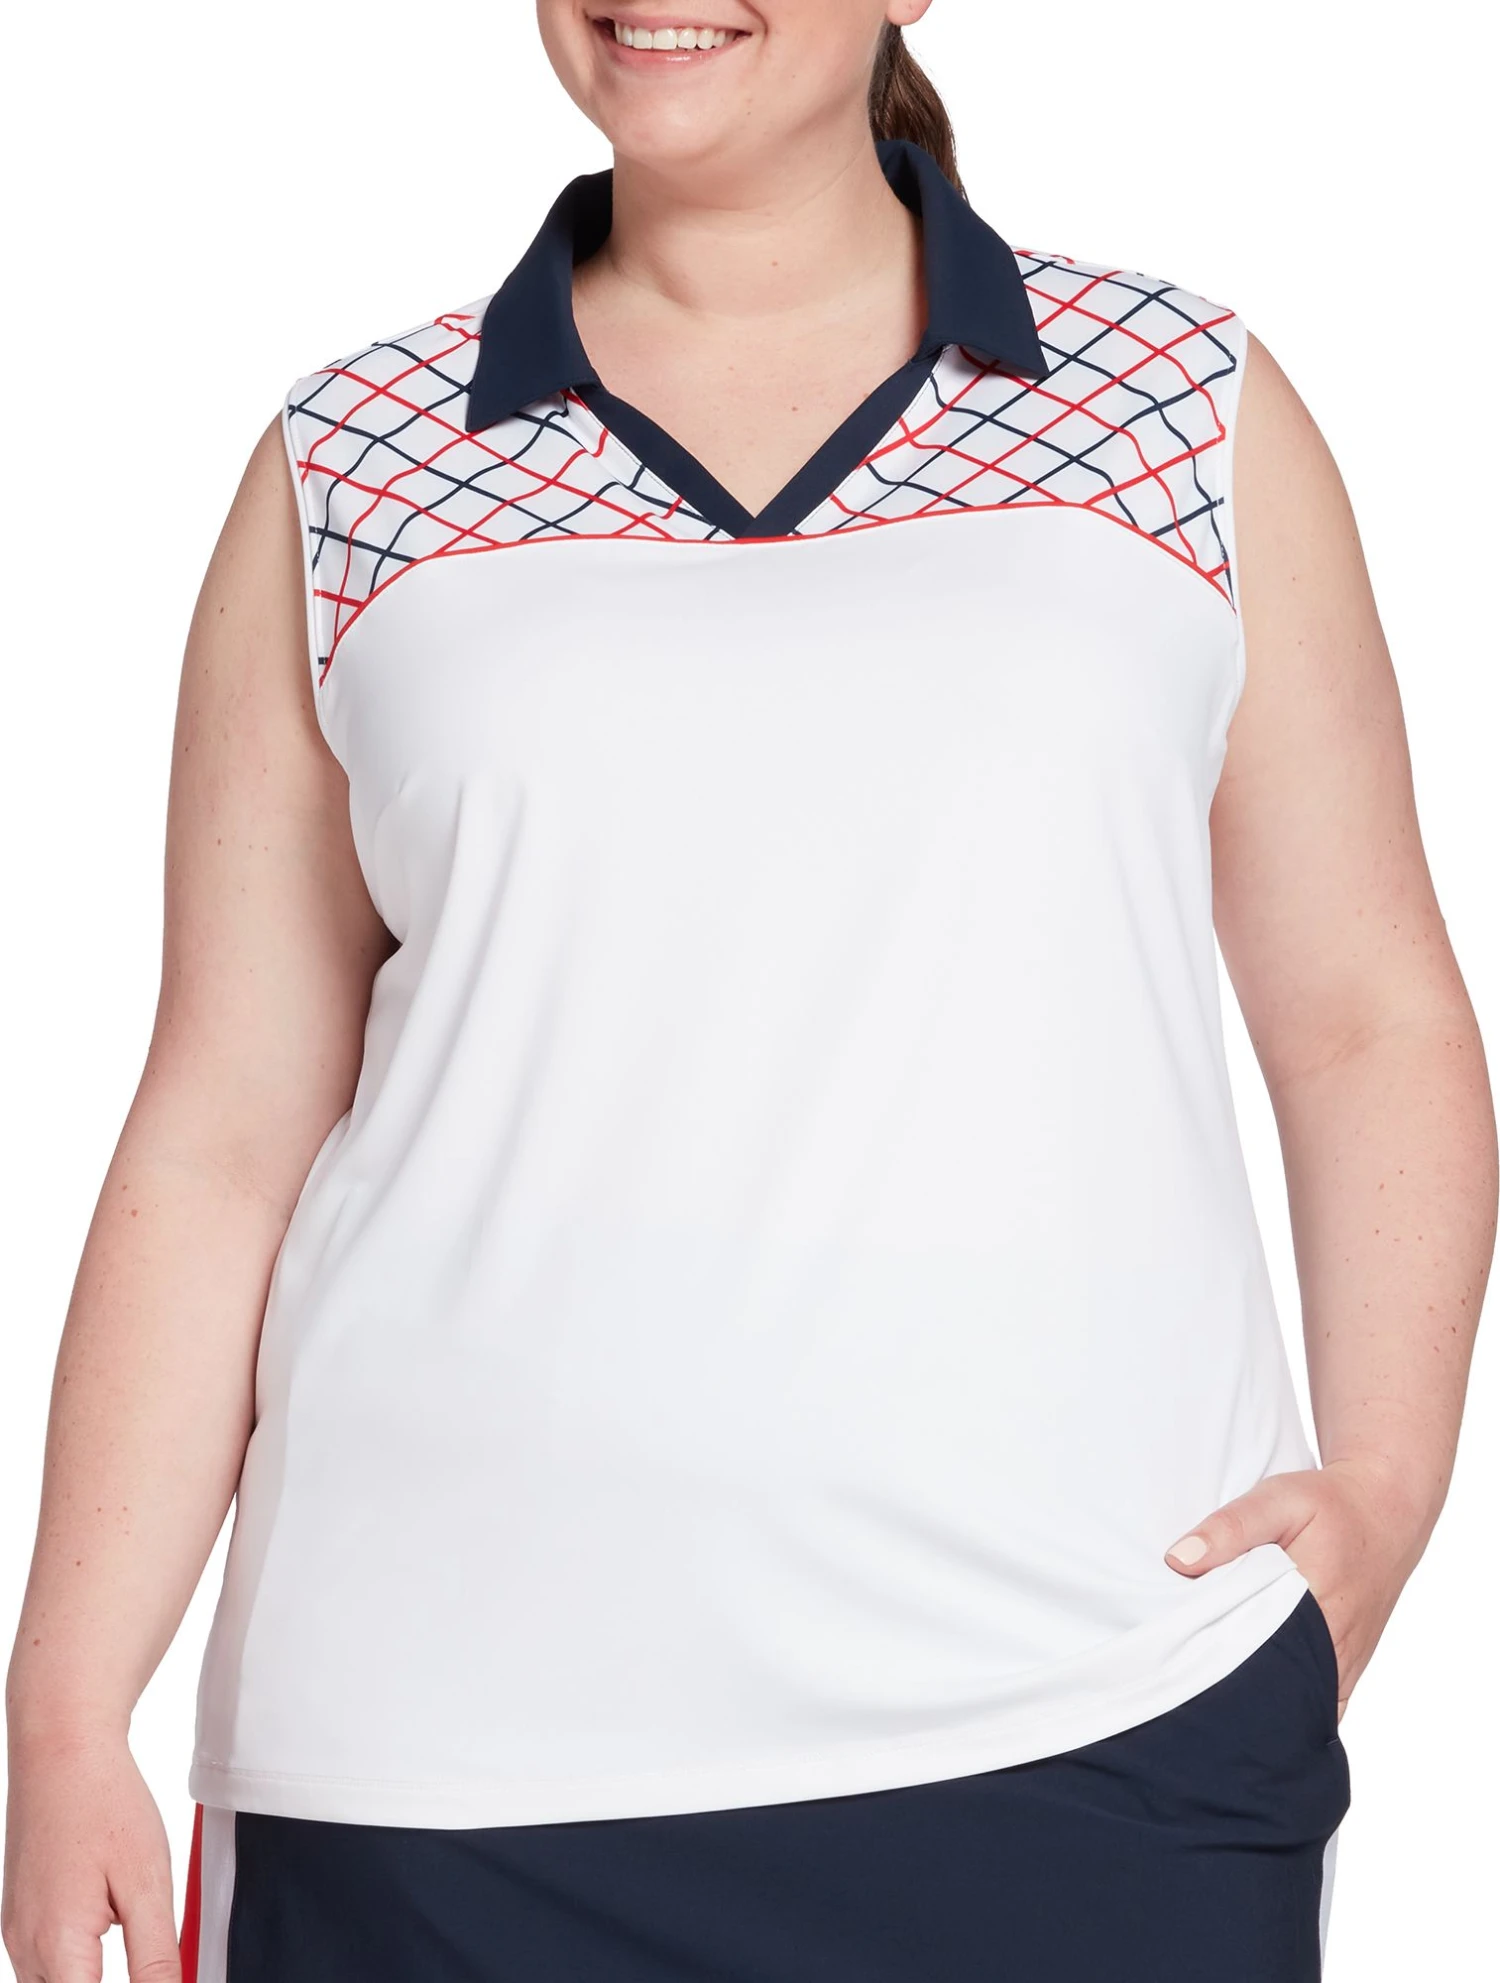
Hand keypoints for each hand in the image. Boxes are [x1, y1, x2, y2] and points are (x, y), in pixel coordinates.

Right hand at [2, 1730, 179, 1982]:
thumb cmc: (104, 1802)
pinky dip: (76, 1960)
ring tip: (125, 1932)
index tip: (155, 1973)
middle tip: (141, 1944)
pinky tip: (105, 1919)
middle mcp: (25, 1948)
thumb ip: (157, 1958)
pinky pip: (43, 1963)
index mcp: (57, 1947)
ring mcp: (16, 1932)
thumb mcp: (148, 1884)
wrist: (62, 1749)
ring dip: (88, 1977)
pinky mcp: (18, 1916)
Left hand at [1163, 1457, 1428, 1719]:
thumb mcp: (1279, 1499)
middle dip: (1232, 1689)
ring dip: (1258, 1695)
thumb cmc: (1331, 1504)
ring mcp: (1347, 1665)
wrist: (1388, 1509)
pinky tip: (1253, 1685)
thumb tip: (1178, 1561)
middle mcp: (1337, 1648)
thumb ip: (1230, 1528)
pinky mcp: (1350, 1667)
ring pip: (1295, 1702)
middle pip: (1274, 1691)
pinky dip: (1286, 1699)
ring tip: (1213, 1683)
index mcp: (1318, 1609)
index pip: (1256, 1659)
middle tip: (1187, 1676)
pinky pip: (1316, 1701)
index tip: (1178, 1663)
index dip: (1214, 1666)